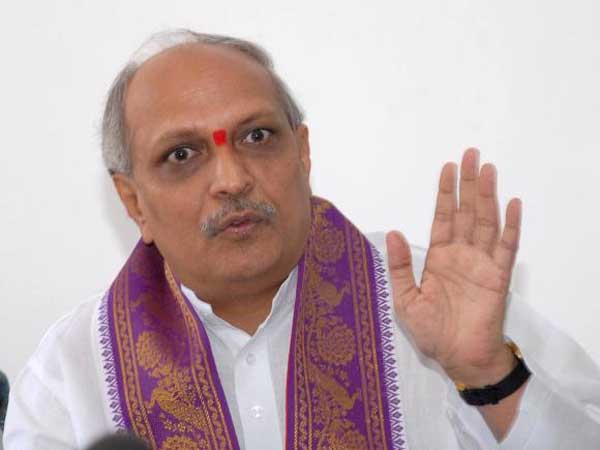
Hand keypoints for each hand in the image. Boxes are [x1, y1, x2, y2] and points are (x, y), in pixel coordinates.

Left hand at [387, 149, 521, 385]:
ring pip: (485, 221)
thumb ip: (401, 266)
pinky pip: (506, 246)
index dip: (445, 193)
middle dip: (467, 184)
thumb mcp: (405, 298)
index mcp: (438, 257)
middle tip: (470, 154)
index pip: (442, 218)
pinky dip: (510, 225)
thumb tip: (393, 232)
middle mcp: (460, 254)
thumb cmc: (431, 331)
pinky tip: (512, 203)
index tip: (447, 168)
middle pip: (465, 211)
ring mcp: (481, 263)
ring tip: (487, 169)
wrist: (458, 357)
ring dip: (487, 195)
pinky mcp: (498, 276)